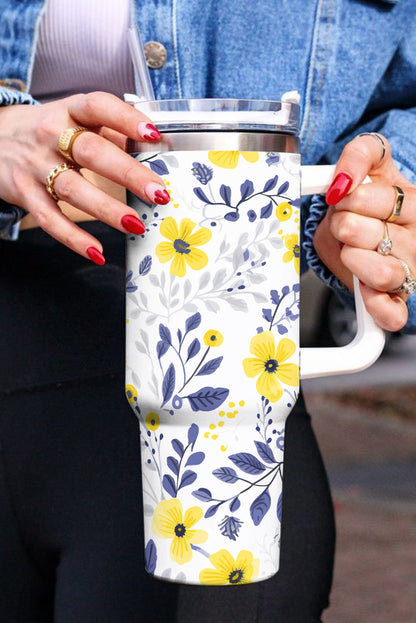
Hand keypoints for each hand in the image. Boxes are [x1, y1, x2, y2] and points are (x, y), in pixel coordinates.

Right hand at [0, 92, 168, 263]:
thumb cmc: (48, 131)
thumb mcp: (74, 119)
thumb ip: (111, 131)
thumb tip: (154, 147)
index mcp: (70, 110)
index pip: (98, 106)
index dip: (126, 119)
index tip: (153, 135)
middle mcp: (51, 135)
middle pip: (92, 152)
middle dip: (128, 174)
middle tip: (158, 193)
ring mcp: (36, 166)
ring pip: (73, 189)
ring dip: (106, 209)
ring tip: (135, 225)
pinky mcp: (25, 193)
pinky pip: (50, 219)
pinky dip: (74, 238)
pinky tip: (97, 252)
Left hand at [313, 133, 415, 331]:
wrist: (363, 234)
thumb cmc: (370, 203)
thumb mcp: (372, 166)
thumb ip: (361, 155)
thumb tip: (343, 181)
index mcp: (415, 204)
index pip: (379, 198)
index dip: (349, 198)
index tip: (345, 199)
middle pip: (360, 232)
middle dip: (342, 226)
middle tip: (347, 227)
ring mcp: (411, 272)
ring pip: (381, 273)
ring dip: (351, 259)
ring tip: (352, 252)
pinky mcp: (398, 302)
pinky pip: (391, 314)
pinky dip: (375, 305)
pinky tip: (365, 289)